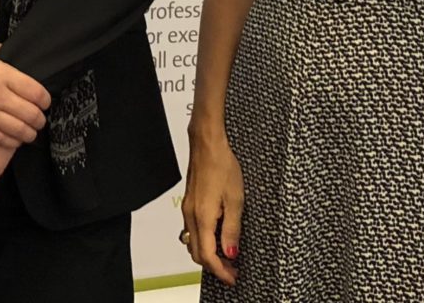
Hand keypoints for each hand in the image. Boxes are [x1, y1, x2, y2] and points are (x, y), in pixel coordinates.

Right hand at [0, 33, 50, 146]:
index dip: (46, 100)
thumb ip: (4, 54)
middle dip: (40, 119)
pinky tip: (14, 139)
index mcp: (3, 74)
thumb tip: (17, 58)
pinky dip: (12, 142)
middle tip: (40, 119)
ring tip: (30, 132)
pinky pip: (0, 140)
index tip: (45, 101)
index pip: (37, 93)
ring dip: (29, 133)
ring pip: (18, 131)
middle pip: (31, 115)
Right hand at [181, 124, 243, 284]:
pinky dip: (204, 240)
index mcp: (202, 217)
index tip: (232, 277)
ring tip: (228, 255)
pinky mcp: (189, 203)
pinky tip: (218, 236)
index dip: (220, 271)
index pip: (207, 256)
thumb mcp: (235, 200)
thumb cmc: (222, 166)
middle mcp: (190, 216)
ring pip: (193, 242)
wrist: (207, 144)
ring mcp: (188, 209)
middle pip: (196, 253)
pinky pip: (193, 230)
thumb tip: (231, 252)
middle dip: (214, 266)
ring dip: (208, 254)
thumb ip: (232, 229)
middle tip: (232, 269)